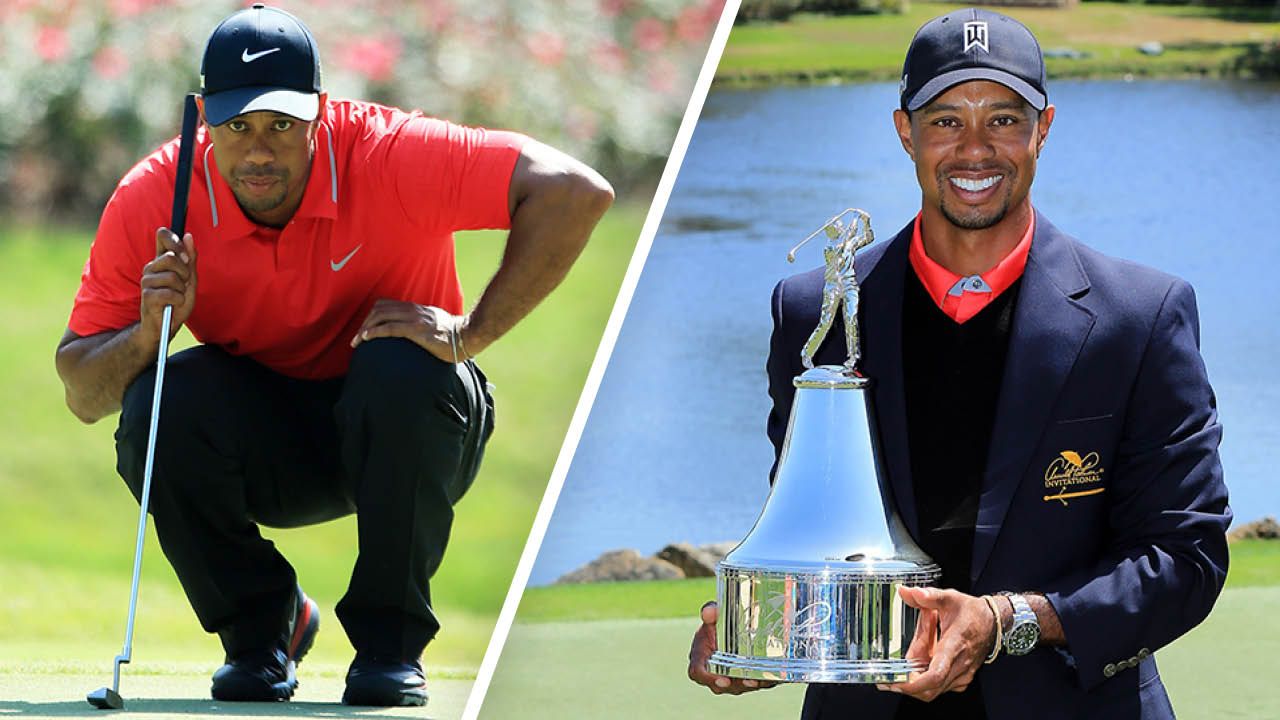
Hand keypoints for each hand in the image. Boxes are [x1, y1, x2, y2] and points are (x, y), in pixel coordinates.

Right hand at [138, 227, 195, 345]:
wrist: (166, 325)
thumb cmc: (177, 302)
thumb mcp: (190, 279)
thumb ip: (190, 259)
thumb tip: (189, 236)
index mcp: (161, 261)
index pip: (162, 235)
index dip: (175, 240)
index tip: (185, 256)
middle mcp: (151, 267)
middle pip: (171, 257)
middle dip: (184, 273)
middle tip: (184, 285)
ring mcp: (147, 281)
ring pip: (172, 276)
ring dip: (182, 290)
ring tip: (178, 297)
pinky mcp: (146, 295)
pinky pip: (170, 293)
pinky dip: (178, 300)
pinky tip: (174, 304)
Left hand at [351, 298, 483, 362]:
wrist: (468, 335)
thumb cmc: (454, 335)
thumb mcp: (436, 325)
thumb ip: (423, 326)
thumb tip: (416, 336)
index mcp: (416, 309)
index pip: (386, 305)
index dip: (372, 315)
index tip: (366, 329)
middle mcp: (413, 310)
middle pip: (379, 309)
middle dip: (365, 322)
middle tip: (357, 338)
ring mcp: (414, 319)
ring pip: (380, 316)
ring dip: (365, 328)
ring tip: (358, 341)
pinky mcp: (416, 330)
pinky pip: (389, 328)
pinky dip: (374, 332)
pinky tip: (366, 339)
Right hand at [687, 601, 778, 695]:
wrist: (732, 626)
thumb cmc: (718, 621)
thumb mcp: (714, 613)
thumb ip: (711, 611)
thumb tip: (708, 612)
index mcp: (700, 657)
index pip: (698, 672)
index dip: (708, 678)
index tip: (721, 678)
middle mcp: (713, 673)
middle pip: (721, 685)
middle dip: (735, 684)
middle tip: (747, 681)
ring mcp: (730, 678)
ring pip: (739, 687)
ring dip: (750, 684)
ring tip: (759, 679)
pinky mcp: (747, 678)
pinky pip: (754, 683)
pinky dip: (763, 681)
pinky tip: (771, 677)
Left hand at [876, 587, 995, 701]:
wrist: (993, 622)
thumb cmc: (972, 612)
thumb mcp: (949, 598)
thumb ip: (927, 595)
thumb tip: (906, 592)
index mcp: (954, 645)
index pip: (935, 673)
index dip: (914, 683)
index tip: (896, 682)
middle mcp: (960, 665)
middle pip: (930, 687)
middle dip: (907, 684)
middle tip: (887, 677)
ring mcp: (962, 674)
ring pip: (933, 688)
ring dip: (916, 678)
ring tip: (906, 660)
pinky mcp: (961, 679)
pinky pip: (940, 686)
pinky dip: (925, 678)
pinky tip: (920, 661)